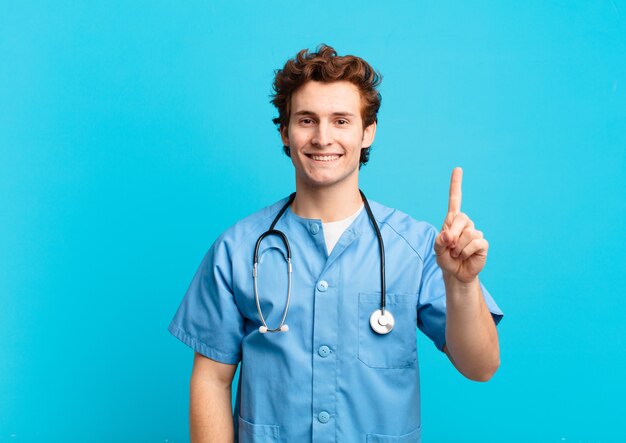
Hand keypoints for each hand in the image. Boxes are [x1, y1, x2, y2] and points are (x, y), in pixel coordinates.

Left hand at [434, 167, 488, 282]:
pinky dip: (465, 252)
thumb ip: (439, 241)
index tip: (458, 169)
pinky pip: (474, 243)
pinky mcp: (482, 243)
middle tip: (449, 247)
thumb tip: (449, 235)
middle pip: (461, 217)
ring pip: (468, 233)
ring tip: (456, 254)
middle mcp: (465, 224)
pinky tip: (464, 256)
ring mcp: (475, 233)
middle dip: (452, 233)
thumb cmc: (446, 259)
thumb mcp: (437, 250)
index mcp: (452, 221)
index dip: (456, 184)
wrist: (456, 274)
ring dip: (458, 247)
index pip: (455, 199)